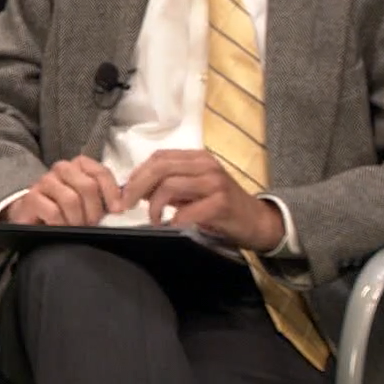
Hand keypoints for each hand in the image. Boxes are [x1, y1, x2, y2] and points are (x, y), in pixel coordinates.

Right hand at [3, 156, 125, 225]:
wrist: (34, 217)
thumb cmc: (66, 210)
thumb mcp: (90, 201)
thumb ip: (105, 198)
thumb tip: (121, 207)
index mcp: (79, 165)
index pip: (101, 172)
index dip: (112, 193)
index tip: (117, 211)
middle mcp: (62, 169)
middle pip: (87, 186)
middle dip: (94, 210)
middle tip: (93, 225)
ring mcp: (45, 182)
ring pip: (71, 199)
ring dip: (78, 219)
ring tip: (77, 228)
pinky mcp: (31, 198)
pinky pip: (54, 211)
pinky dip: (62, 224)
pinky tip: (62, 228)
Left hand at [120, 149, 284, 250]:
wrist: (257, 221)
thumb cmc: (220, 206)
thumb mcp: (191, 191)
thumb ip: (167, 186)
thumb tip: (134, 189)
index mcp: (197, 158)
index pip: (159, 157)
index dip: (137, 173)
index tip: (125, 191)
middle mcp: (206, 165)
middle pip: (159, 167)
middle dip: (136, 187)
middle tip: (126, 205)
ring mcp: (215, 183)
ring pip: (169, 185)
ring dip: (154, 205)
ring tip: (155, 219)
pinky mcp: (221, 203)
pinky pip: (187, 210)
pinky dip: (174, 219)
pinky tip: (172, 225)